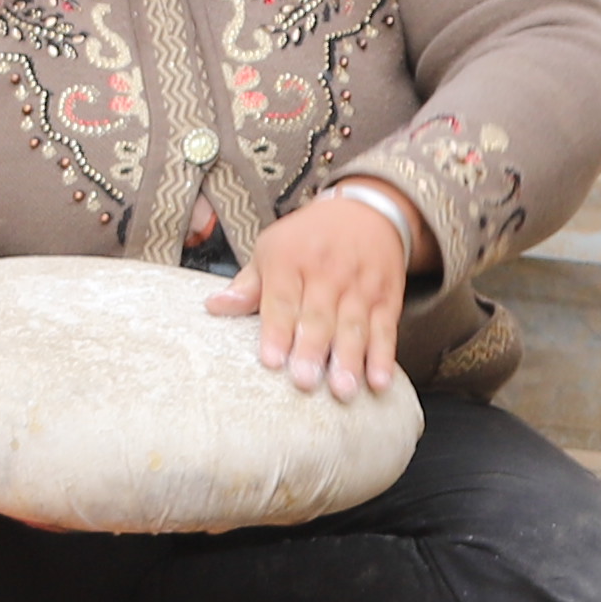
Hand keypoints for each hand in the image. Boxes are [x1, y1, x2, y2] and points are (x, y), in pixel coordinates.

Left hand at [210, 184, 414, 399]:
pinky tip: (378, 381)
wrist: (366, 211)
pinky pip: (385, 329)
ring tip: (342, 389)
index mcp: (291, 260)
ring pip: (353, 326)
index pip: (282, 299)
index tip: (271, 360)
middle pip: (319, 315)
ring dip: (349, 359)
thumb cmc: (307, 239)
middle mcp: (327, 272)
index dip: (276, 330)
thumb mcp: (271, 249)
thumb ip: (247, 285)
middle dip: (312, 349)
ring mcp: (360, 286)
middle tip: (305, 380)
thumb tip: (213, 306)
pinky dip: (383, 356)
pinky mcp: (387, 298)